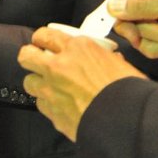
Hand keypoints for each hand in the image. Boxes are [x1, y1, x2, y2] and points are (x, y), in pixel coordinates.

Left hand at [18, 27, 144, 141]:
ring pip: (29, 82)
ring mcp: (51, 89)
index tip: (44, 44)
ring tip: (51, 88)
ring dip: (38, 84)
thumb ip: (104, 59)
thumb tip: (105, 60)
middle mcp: (59, 65)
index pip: (45, 35)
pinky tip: (61, 106)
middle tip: (39, 63)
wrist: (128, 122)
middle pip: (26, 55)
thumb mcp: (120, 64)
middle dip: (30, 57)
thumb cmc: (131, 91)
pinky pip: (42, 104)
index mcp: (77, 48)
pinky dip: (49, 105)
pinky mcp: (52, 111)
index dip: (42, 39)